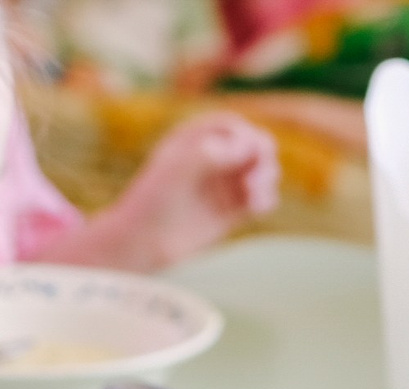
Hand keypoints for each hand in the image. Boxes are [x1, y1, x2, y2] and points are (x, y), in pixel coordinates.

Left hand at [92, 112, 280, 273]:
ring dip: (266, 180)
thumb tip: (249, 147)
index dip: (244, 137)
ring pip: (262, 171)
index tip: (245, 154)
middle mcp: (215, 156)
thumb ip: (209, 154)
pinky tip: (257, 207)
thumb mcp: (175, 171)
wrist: (142, 240)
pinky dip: (265, 200)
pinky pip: (260, 198)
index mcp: (196, 137)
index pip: (231, 127)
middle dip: (261, 159)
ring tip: (254, 199)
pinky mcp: (234, 208)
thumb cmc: (152, 201)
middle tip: (252, 182)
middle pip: (254, 147)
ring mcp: (225, 182)